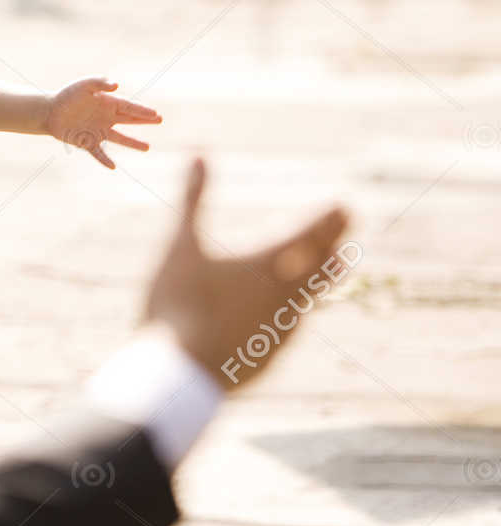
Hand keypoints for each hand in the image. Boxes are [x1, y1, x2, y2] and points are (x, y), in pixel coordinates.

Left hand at [43, 76, 160, 168]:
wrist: (49, 111)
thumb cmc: (68, 95)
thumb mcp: (83, 85)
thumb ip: (100, 83)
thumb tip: (117, 86)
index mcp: (108, 104)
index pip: (129, 107)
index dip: (142, 111)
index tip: (156, 114)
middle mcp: (107, 118)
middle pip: (129, 120)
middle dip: (144, 120)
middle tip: (159, 120)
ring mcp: (98, 131)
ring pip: (119, 138)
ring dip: (133, 143)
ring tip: (147, 148)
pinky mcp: (87, 142)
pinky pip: (98, 153)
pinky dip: (104, 160)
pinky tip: (112, 167)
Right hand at [144, 159, 350, 389]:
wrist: (180, 371)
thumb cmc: (179, 302)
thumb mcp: (181, 245)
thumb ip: (193, 199)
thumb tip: (200, 154)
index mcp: (270, 264)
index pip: (313, 235)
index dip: (330, 219)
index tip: (346, 206)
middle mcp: (287, 298)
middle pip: (322, 270)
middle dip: (331, 251)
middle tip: (343, 243)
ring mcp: (282, 332)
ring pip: (306, 304)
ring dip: (311, 288)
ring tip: (310, 283)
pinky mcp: (269, 359)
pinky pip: (284, 332)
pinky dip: (284, 320)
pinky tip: (272, 323)